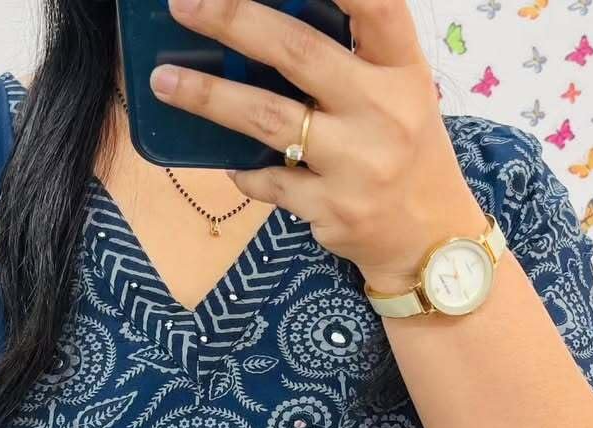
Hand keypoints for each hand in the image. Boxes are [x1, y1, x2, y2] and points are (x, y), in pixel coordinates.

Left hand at [149, 0, 487, 292]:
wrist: (428, 239)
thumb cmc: (403, 152)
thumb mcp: (397, 96)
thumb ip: (352, 60)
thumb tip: (262, 29)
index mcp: (403, 71)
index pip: (376, 7)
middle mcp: (384, 111)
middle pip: (298, 53)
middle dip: (234, 21)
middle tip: (185, 3)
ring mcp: (356, 163)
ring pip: (269, 118)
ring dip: (209, 97)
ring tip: (164, 82)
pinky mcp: (331, 208)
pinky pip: (268, 181)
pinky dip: (244, 171)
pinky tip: (229, 164)